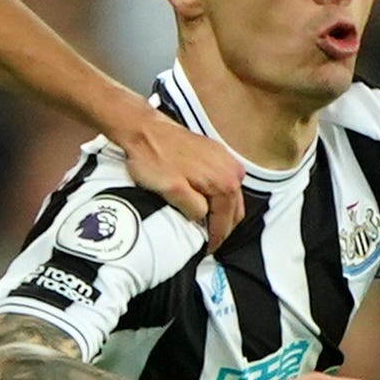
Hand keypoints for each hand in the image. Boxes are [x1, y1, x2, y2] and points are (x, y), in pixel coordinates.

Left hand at [114, 110, 244, 252]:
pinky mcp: (217, 153)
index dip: (216, 239)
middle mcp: (231, 170)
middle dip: (223, 228)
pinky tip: (207, 203)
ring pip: (232, 197)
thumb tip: (202, 219)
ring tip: (208, 225)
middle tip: (209, 241)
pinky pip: (226, 182)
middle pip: (235, 210)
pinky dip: (220, 197)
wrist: (145, 129)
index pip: (226, 221)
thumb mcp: (172, 191)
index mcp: (224, 181)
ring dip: (223, 213)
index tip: (208, 249)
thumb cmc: (154, 157)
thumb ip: (193, 210)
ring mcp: (226, 159)